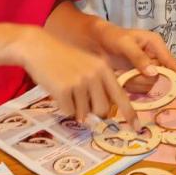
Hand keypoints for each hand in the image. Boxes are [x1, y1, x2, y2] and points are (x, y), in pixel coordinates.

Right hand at [17, 32, 138, 126]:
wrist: (38, 47)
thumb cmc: (62, 58)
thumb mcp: (86, 66)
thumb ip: (98, 86)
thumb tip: (103, 113)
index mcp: (103, 69)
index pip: (121, 96)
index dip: (130, 114)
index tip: (137, 127)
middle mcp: (94, 76)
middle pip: (103, 110)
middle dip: (93, 112)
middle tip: (81, 102)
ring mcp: (79, 83)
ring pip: (84, 113)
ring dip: (76, 108)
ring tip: (66, 89)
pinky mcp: (64, 90)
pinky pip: (69, 111)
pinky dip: (63, 106)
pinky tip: (57, 90)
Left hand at [94, 24, 175, 82]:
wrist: (96, 41)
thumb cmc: (111, 37)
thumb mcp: (125, 44)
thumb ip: (139, 58)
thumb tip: (154, 73)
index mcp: (156, 44)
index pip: (171, 62)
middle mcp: (155, 56)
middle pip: (161, 76)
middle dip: (145, 79)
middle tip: (129, 76)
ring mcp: (147, 66)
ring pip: (151, 83)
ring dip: (137, 83)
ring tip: (123, 74)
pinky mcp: (139, 75)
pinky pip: (142, 87)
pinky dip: (132, 86)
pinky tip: (122, 78)